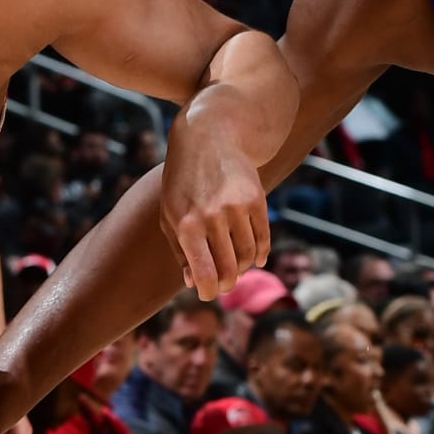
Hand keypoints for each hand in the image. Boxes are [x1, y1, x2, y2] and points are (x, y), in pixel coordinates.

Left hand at [157, 117, 268, 301]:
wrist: (207, 139)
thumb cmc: (182, 183)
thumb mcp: (170, 215)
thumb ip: (180, 251)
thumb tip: (193, 283)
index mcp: (186, 225)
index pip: (205, 274)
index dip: (209, 291)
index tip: (208, 293)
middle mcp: (213, 217)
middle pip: (230, 270)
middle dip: (227, 284)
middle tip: (223, 285)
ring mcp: (237, 207)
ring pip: (248, 257)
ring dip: (242, 268)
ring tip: (233, 266)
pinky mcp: (257, 199)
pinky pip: (263, 239)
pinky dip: (259, 254)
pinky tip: (254, 259)